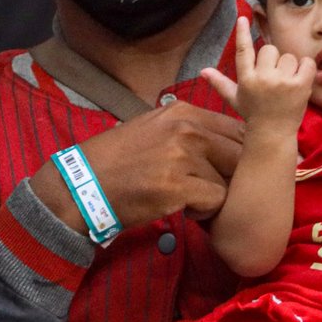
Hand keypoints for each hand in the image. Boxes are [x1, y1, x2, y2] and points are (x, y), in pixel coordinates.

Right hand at [30, 101, 244, 230]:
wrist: (82, 186)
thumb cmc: (118, 161)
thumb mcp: (154, 128)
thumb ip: (190, 129)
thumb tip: (230, 141)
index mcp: (182, 111)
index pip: (236, 128)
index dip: (237, 153)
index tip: (225, 168)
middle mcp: (186, 128)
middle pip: (239, 154)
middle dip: (230, 176)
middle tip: (209, 187)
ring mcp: (182, 156)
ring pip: (228, 180)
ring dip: (213, 195)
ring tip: (188, 198)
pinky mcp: (177, 186)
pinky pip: (216, 201)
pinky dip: (204, 211)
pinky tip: (183, 208)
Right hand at [201, 16, 314, 132]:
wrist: (273, 134)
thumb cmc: (254, 114)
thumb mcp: (234, 99)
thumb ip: (220, 82)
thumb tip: (203, 71)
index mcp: (246, 79)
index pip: (243, 51)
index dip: (242, 33)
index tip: (243, 18)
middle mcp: (262, 78)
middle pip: (270, 50)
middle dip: (273, 61)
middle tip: (273, 80)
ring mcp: (282, 82)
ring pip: (288, 56)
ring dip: (289, 67)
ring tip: (285, 85)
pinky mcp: (300, 86)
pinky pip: (306, 63)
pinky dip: (306, 69)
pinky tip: (300, 81)